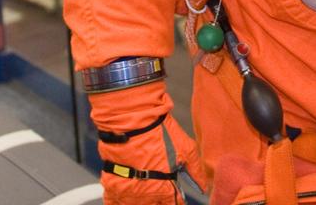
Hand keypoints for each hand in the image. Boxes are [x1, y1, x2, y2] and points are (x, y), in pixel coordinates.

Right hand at [89, 81, 206, 203]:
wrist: (131, 118)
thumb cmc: (160, 131)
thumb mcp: (186, 148)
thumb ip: (195, 171)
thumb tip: (204, 186)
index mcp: (165, 189)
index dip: (177, 201)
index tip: (177, 196)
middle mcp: (145, 196)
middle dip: (160, 199)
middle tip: (161, 184)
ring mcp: (126, 193)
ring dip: (143, 200)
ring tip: (145, 185)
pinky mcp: (111, 185)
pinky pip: (114, 203)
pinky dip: (121, 200)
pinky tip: (128, 191)